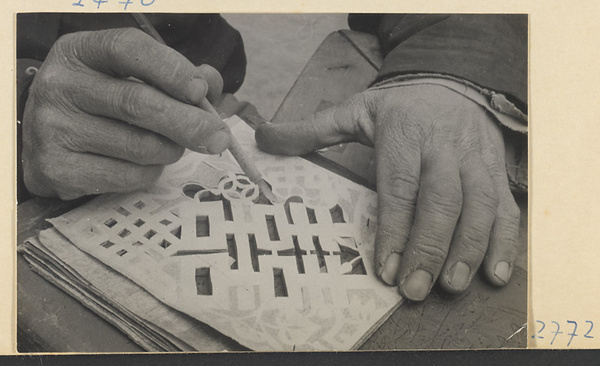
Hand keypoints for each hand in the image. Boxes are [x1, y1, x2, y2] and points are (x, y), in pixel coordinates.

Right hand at [22, 28, 228, 199]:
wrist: (50, 136)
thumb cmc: (103, 101)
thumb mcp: (131, 75)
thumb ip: (175, 75)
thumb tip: (211, 85)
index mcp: (80, 51)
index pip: (127, 50)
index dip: (170, 70)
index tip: (201, 91)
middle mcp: (60, 86)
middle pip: (137, 103)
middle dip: (188, 123)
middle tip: (218, 137)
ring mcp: (54, 129)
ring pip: (140, 146)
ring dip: (172, 149)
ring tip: (173, 145)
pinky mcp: (58, 169)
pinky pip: (128, 176)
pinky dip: (151, 172)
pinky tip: (146, 162)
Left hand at [256, 84, 520, 300]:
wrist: (453, 81)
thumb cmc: (399, 107)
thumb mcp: (355, 110)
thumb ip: (312, 129)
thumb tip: (263, 138)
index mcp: (405, 132)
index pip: (401, 184)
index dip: (395, 227)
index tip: (385, 268)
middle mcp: (444, 147)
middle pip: (442, 200)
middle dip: (429, 247)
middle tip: (414, 288)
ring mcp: (475, 160)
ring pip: (480, 207)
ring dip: (468, 250)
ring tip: (450, 286)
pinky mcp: (496, 171)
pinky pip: (506, 208)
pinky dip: (505, 243)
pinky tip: (495, 275)